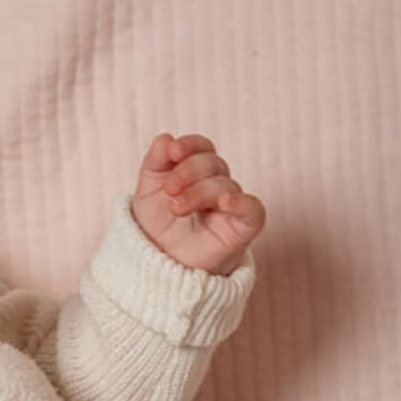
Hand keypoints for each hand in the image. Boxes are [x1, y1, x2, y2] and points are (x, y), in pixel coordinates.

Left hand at [130, 132, 265, 274]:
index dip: (190, 145)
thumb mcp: (147, 191)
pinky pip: (253, 209)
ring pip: (224, 185)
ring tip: (177, 208)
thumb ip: (155, 163)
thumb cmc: (157, 225)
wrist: (159, 262)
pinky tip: (224, 203)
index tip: (172, 152)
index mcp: (197, 172)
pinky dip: (241, 202)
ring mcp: (231, 205)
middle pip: (213, 163)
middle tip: (169, 190)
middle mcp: (218, 184)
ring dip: (198, 193)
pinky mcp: (242, 227)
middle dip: (188, 172)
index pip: (203, 148)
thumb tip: (165, 138)